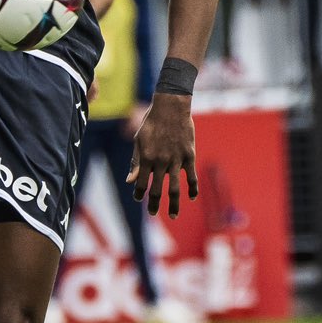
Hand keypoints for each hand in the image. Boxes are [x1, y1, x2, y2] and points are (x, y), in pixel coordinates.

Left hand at [127, 93, 197, 216]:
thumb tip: (130, 181)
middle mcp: (161, 161)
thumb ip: (135, 161)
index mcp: (146, 158)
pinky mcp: (189, 156)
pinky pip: (191, 177)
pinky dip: (192, 189)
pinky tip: (191, 198)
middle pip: (157, 190)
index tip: (138, 199)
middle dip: (154, 204)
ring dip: (174, 204)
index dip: (139, 194)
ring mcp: (176, 160)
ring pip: (175, 188)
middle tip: (153, 213)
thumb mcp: (139, 139)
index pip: (141, 183)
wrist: (172, 106)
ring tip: (173, 216)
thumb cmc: (152, 122)